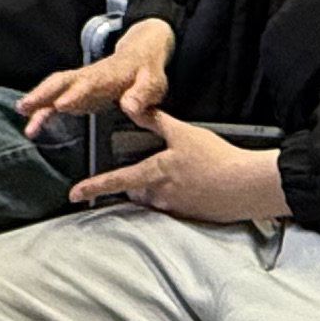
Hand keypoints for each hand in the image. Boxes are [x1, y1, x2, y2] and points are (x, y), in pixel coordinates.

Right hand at [20, 18, 173, 137]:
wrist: (140, 55)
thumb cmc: (147, 72)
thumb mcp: (152, 84)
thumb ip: (141, 95)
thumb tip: (129, 107)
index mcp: (109, 75)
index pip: (89, 84)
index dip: (76, 94)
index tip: (62, 104)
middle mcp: (89, 77)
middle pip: (62, 81)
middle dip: (44, 92)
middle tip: (26, 105)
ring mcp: (80, 83)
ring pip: (54, 87)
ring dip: (37, 98)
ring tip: (21, 111)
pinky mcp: (76, 92)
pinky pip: (55, 99)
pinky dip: (42, 110)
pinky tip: (31, 125)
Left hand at [70, 112, 288, 222]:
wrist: (245, 185)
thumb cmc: (215, 158)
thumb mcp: (182, 132)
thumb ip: (154, 120)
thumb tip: (130, 104)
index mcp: (154, 174)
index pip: (116, 181)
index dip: (94, 186)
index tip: (75, 194)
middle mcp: (160, 195)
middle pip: (136, 193)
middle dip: (135, 184)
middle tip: (145, 169)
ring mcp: (176, 209)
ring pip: (155, 201)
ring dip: (156, 190)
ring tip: (175, 176)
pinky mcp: (192, 216)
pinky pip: (175, 208)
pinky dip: (176, 197)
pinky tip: (192, 187)